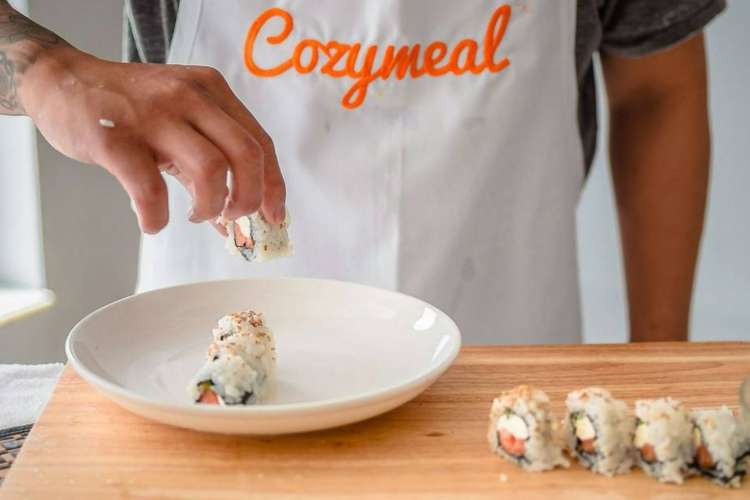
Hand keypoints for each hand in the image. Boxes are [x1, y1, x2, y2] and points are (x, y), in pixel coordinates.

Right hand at [19, 46, 285, 233]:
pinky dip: (157, 217)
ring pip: (210, 170)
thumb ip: (209, 164)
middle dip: (250, 199)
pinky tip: (153, 222)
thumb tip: (232, 221)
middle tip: (233, 219)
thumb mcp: (178, 121)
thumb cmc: (127, 107)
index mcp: (211, 91)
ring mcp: (153, 115)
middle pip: (246, 155)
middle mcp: (189, 96)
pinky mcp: (116, 138)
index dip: (274, 186)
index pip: (261, 142)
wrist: (61, 81)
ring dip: (210, 208)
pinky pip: (150, 189)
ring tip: (195, 216)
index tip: (274, 216)